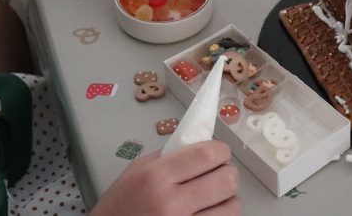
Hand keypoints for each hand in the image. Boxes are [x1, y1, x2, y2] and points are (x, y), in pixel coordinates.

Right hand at [91, 141, 240, 215]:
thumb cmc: (119, 207)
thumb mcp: (135, 172)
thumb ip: (167, 156)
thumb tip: (199, 143)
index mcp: (156, 177)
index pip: (207, 155)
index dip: (220, 151)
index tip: (218, 153)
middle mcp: (171, 203)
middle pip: (226, 180)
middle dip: (226, 174)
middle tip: (217, 175)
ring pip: (232, 207)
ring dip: (226, 200)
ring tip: (212, 199)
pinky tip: (205, 213)